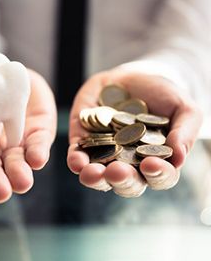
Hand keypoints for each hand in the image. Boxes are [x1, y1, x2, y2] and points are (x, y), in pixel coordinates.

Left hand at [67, 69, 201, 196]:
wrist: (131, 77)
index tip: (151, 164)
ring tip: (93, 173)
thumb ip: (185, 131)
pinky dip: (76, 161)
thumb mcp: (182, 108)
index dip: (157, 175)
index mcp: (156, 161)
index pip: (159, 177)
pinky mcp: (83, 143)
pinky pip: (77, 157)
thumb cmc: (161, 95)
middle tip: (118, 171)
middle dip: (122, 180)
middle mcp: (129, 164)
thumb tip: (178, 158)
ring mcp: (104, 155)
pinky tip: (76, 162)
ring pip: (99, 177)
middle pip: (126, 183)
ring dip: (95, 178)